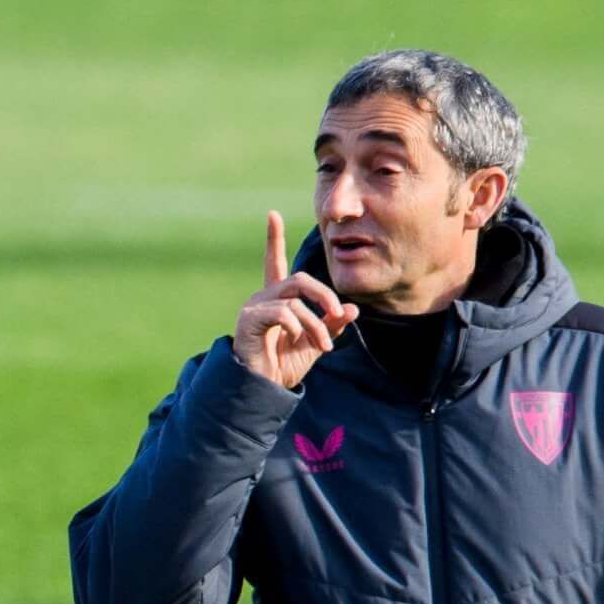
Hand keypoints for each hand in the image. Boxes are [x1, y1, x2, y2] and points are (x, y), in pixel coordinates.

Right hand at [234, 209, 356, 389]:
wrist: (262, 389)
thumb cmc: (282, 366)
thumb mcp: (314, 342)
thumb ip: (331, 324)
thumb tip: (353, 309)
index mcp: (277, 299)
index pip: (274, 262)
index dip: (273, 239)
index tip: (272, 214)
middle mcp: (264, 297)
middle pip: (300, 279)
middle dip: (325, 295)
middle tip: (338, 313)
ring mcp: (254, 306)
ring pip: (296, 299)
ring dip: (315, 323)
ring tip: (322, 345)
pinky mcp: (250, 319)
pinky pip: (283, 313)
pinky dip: (298, 328)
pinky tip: (296, 342)